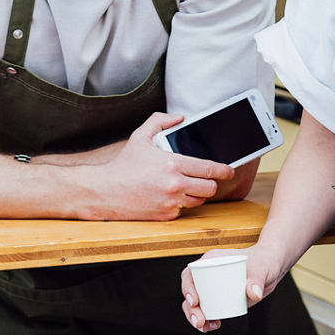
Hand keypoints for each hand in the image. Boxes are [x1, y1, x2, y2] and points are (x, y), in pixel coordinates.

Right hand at [85, 112, 234, 219]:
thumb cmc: (123, 165)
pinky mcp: (165, 216)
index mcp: (173, 164)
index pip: (209, 169)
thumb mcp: (141, 136)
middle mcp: (175, 185)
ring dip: (197, 194)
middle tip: (206, 180)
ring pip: (198, 201)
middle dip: (211, 184)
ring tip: (187, 186)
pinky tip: (170, 196)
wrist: (104, 192)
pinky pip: (182, 211)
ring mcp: (170, 203)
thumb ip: (161, 121)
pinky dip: (180, 204)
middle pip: (209, 189)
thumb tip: (180, 118)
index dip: (224, 170)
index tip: (229, 170)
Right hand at [180, 246, 279, 331]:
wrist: (270, 269)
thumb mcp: (261, 270)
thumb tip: (254, 295)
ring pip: (195, 304)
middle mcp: (207, 273)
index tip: (194, 301)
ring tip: (206, 327)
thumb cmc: (263, 262)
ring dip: (195, 317)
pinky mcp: (218, 297)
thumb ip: (257, 281)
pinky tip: (213, 326)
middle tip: (199, 321)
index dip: (187, 288)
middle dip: (190, 309)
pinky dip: (206, 320)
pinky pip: (206, 309)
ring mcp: (212, 286)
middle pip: (191, 292)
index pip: (190, 274)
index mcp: (211, 260)